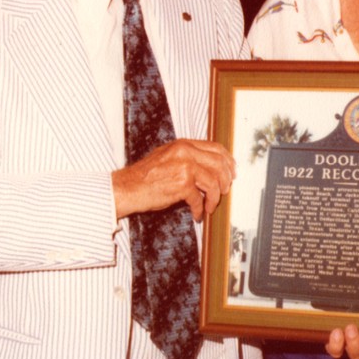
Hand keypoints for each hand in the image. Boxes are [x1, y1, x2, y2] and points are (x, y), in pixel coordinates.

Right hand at [112, 139, 235, 219]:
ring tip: (209, 206)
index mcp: (183, 144)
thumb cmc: (145, 176)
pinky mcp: (181, 184)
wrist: (127, 187)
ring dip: (214, 198)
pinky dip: (199, 209)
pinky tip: (196, 214)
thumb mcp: (167, 156)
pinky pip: (199, 199)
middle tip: (224, 191)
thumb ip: (187, 157)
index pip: (216, 148)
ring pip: (214, 182)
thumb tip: (209, 166)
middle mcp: (185, 152)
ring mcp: (184, 167)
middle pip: (220, 164)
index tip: (231, 172)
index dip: (227, 161)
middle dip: (225, 180)